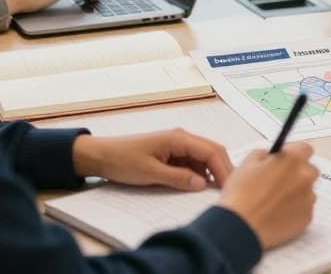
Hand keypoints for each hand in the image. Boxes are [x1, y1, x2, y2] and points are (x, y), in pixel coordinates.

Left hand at [72, 129, 233, 190]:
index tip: (229, 188)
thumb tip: (202, 184)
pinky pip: (192, 162)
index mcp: (179, 138)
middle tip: (229, 190)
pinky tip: (198, 186)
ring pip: (204, 157)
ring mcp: (177, 145)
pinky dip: (199, 173)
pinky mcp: (172, 153)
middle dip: (223, 169)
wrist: (101, 156)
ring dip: (212, 172)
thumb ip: (178, 178)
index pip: (211, 151)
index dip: (223, 169)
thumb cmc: (123, 161)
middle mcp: (182, 138)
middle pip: (212, 151)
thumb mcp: (150, 173)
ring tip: (216, 191)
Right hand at [218, 143, 319, 247]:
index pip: (305, 148)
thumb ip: (265, 153)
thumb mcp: (247, 163)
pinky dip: (294, 210)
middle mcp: (305, 177)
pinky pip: (304, 209)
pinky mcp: (307, 218)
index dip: (293, 153)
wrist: (240, 228)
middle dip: (296, 173)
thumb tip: (272, 156)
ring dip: (295, 192)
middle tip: (277, 182)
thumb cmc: (241, 195)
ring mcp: (308, 198)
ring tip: (274, 201)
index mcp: (292, 160)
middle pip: (309, 170)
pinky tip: (277, 213)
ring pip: (307, 191)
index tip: (285, 160)